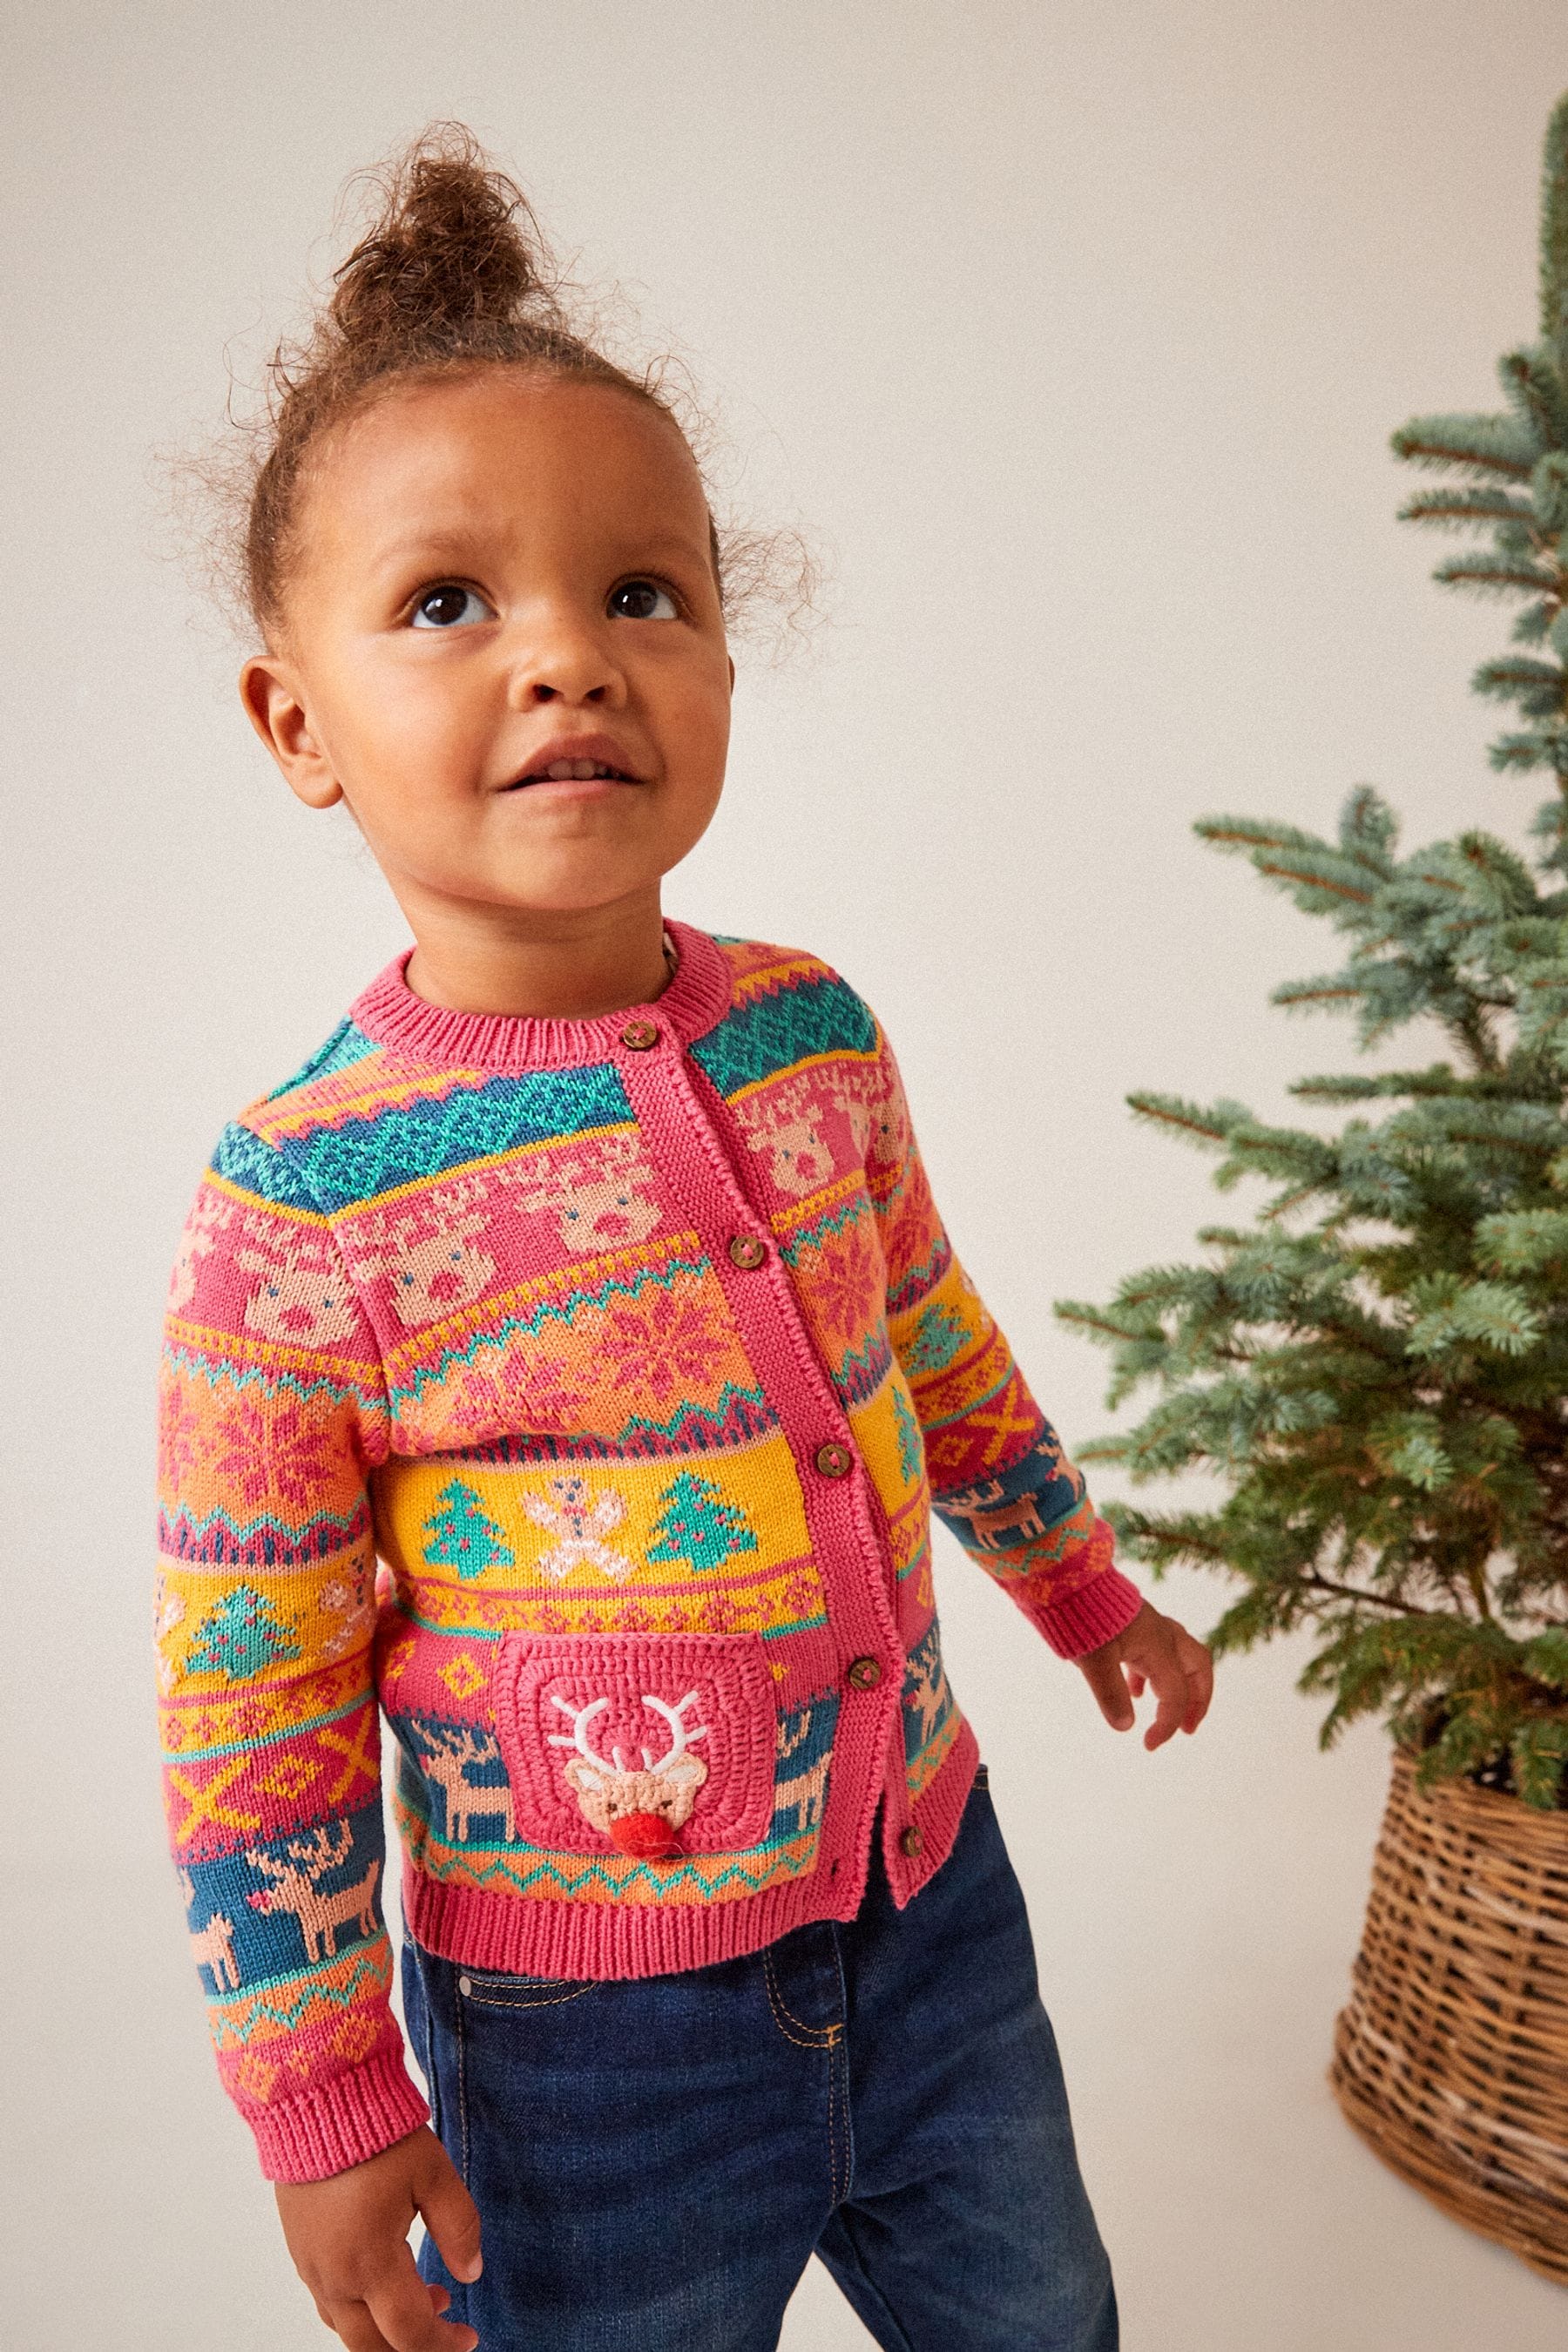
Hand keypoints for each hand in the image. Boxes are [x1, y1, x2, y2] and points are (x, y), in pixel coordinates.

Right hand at [274, 2124, 481, 2351]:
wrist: (314, 2101)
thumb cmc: (375, 2133)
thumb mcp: (432, 2173)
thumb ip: (458, 2226)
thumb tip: (472, 2273)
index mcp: (369, 2262)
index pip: (410, 2332)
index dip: (443, 2345)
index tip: (469, 2338)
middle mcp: (334, 2276)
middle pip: (372, 2345)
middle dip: (413, 2347)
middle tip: (448, 2327)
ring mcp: (311, 2267)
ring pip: (347, 2328)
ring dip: (386, 2329)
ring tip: (426, 2297)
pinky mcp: (300, 2251)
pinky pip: (329, 2302)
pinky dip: (360, 2308)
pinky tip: (385, 2279)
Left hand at [1074, 1601, 1213, 1749]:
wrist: (1068, 1576)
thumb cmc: (1082, 1615)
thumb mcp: (1094, 1660)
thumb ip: (1110, 1694)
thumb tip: (1125, 1726)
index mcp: (1159, 1646)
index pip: (1176, 1694)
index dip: (1167, 1724)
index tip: (1148, 1745)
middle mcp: (1162, 1635)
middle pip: (1199, 1668)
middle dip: (1199, 1701)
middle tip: (1188, 1729)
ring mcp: (1149, 1627)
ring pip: (1180, 1658)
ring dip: (1181, 1687)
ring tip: (1166, 1713)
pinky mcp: (1133, 1624)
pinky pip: (1156, 1652)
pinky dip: (1153, 1675)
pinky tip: (1135, 1691)